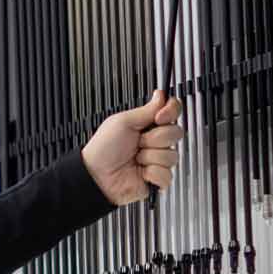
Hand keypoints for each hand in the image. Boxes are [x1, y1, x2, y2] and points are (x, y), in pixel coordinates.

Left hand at [82, 91, 184, 205]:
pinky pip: (167, 173)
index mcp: (147, 125)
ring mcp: (157, 159)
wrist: (96, 174)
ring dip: (150, 156)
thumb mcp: (123, 122)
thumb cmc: (103, 148)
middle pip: (176, 132)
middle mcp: (155, 141)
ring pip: (172, 154)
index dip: (170, 112)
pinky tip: (140, 171)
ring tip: (135, 158)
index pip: (173, 112)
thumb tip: (161, 96)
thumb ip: (147, 110)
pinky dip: (152, 172)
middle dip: (155, 138)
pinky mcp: (158, 177)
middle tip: (138, 142)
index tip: (159, 117)